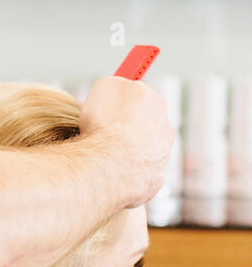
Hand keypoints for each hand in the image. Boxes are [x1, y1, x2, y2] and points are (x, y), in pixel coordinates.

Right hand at [79, 75, 174, 207]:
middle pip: (144, 126)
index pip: (141, 98)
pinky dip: (124, 174)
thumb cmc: (105, 123)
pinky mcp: (154, 181)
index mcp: (156, 104)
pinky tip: (108, 171)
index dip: (123, 102)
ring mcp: (162, 158)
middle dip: (126, 129)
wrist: (108, 163)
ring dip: (125, 152)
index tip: (112, 104)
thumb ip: (116, 84)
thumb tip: (118, 86)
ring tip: (102, 154)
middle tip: (102, 132)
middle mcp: (165, 130)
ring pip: (142, 152)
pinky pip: (137, 175)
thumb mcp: (104, 86)